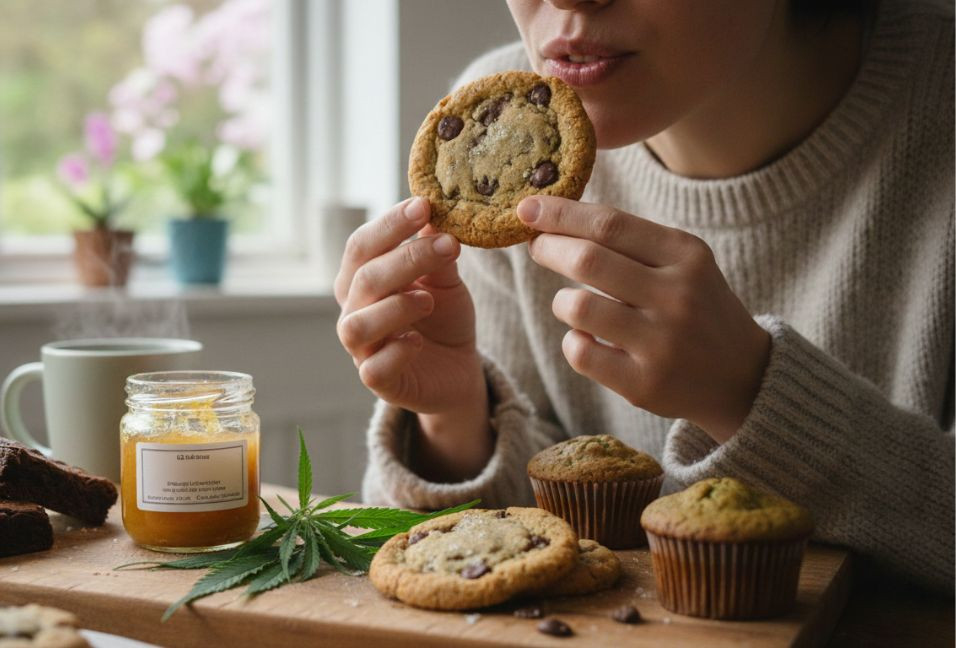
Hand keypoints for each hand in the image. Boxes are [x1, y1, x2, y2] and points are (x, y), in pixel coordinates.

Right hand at [335, 197, 491, 478]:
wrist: (458, 367)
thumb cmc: (441, 316)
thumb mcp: (445, 279)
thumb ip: (437, 253)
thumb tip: (436, 215)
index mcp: (361, 278)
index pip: (362, 245)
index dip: (390, 224)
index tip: (424, 206)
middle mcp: (354, 310)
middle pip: (364, 279)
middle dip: (406, 257)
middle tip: (447, 244)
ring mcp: (362, 348)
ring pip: (358, 325)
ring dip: (394, 307)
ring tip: (428, 299)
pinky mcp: (378, 380)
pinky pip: (374, 368)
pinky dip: (397, 351)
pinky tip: (418, 341)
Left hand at [517, 196, 770, 442]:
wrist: (743, 376)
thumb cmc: (696, 306)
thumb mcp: (683, 262)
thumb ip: (629, 240)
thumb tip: (552, 216)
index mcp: (687, 256)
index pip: (610, 224)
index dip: (561, 213)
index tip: (528, 208)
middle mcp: (678, 297)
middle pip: (588, 260)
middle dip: (548, 248)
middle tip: (536, 246)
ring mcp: (662, 344)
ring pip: (578, 307)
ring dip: (562, 301)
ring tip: (571, 303)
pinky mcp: (644, 385)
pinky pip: (580, 353)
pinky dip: (572, 341)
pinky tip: (586, 338)